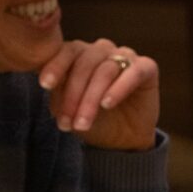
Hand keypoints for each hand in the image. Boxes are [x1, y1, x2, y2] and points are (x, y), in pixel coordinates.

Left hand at [38, 38, 159, 151]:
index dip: (56, 66)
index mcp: (81, 55)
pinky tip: (107, 104)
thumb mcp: (69, 108)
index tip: (45, 84)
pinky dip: (118, 88)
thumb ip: (60, 91)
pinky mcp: (147, 68)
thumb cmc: (93, 120)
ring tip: (83, 123)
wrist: (121, 141)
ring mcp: (126, 57)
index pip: (67, 51)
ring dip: (91, 98)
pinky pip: (133, 72)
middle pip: (85, 62)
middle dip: (74, 94)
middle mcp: (102, 51)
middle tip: (68, 122)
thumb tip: (48, 83)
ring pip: (105, 70)